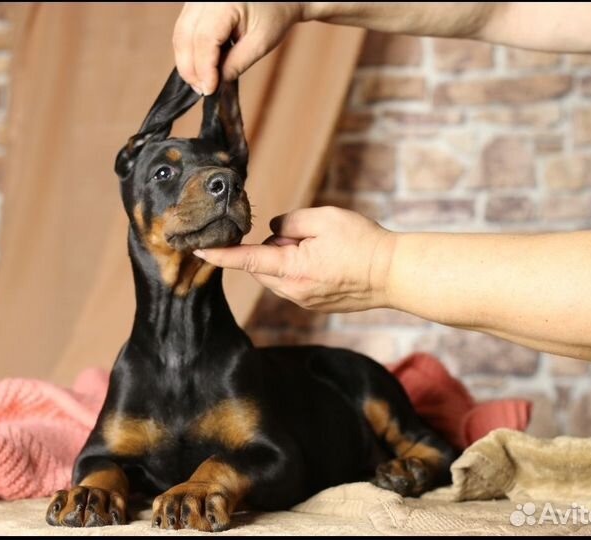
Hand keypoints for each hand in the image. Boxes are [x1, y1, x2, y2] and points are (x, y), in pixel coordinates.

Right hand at [173, 2, 304, 94]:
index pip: (204, 39)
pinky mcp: (195, 5)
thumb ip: (237, 64)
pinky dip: (189, 51)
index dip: (203, 68)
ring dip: (187, 62)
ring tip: (201, 82)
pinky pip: (184, 29)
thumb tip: (215, 82)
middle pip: (184, 36)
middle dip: (190, 68)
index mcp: (224, 2)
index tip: (209, 90)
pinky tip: (199, 67)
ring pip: (180, 34)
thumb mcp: (260, 44)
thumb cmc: (274, 15)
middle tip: (202, 90)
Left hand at [194, 206, 396, 311]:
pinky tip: (327, 262)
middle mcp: (293, 291)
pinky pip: (293, 282)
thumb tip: (274, 231)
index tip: (196, 251)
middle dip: (274, 246)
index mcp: (293, 269)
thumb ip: (289, 221)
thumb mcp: (324, 218)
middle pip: (263, 265)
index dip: (220, 255)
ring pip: (278, 274)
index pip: (246, 260)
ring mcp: (304, 301)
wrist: (393, 275)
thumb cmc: (362, 243)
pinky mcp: (314, 305)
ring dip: (288, 257)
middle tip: (306, 235)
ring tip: (323, 249)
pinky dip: (299, 268)